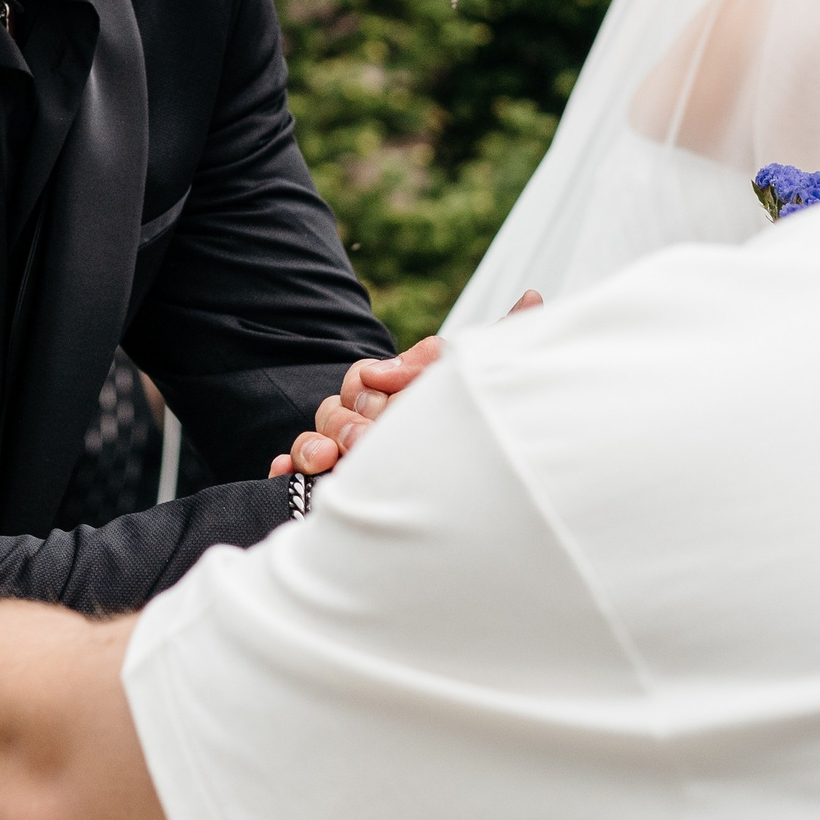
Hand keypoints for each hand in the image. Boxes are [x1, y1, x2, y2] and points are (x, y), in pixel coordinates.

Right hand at [267, 291, 540, 476]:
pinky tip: (285, 472)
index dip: (382, 376)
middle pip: (344, 400)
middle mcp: (370, 421)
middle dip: (355, 413)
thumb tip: (534, 296)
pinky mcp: (326, 483)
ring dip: (317, 440)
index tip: (385, 380)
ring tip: (330, 458)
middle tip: (368, 436)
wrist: (465, 524)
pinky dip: (287, 466)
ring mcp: (347, 453)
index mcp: (399, 394)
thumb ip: (503, 342)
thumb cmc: (471, 443)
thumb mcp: (481, 389)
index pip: (376, 373)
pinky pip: (292, 466)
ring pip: (318, 432)